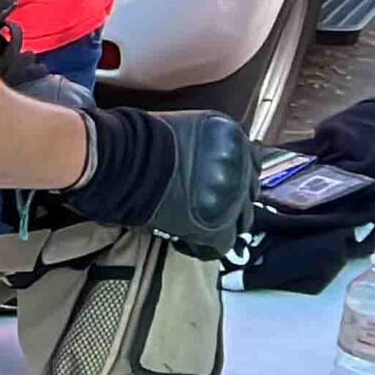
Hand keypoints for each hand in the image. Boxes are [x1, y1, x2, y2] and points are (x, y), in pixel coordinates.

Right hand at [63, 107, 252, 257]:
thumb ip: (202, 144)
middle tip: (209, 208)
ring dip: (224, 224)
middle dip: (232, 203)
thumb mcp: (183, 128)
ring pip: (241, 222)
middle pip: (248, 195)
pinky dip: (208, 246)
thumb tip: (198, 158)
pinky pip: (222, 244)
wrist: (124, 158)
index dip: (233, 178)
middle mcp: (239, 168)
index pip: (250, 164)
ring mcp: (231, 198)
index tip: (219, 184)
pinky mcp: (215, 225)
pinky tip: (188, 242)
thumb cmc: (141, 140)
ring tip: (199, 227)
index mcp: (233, 139)